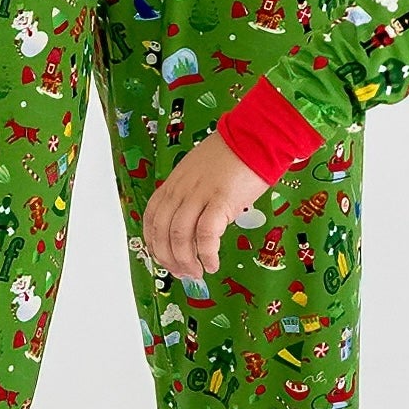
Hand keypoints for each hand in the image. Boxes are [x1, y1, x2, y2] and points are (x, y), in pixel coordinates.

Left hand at [143, 131, 269, 279]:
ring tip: (197, 272)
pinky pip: (206, 235)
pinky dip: (206, 254)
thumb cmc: (234, 153)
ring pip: (180, 236)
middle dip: (169, 258)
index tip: (165, 259)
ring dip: (186, 261)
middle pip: (162, 231)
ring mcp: (199, 194)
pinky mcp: (220, 200)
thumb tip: (193, 222)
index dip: (155, 244)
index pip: (152, 219)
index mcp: (174, 183)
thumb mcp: (200, 171)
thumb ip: (191, 193)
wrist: (256, 136)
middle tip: (182, 273)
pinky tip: (212, 264)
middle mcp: (181, 190)